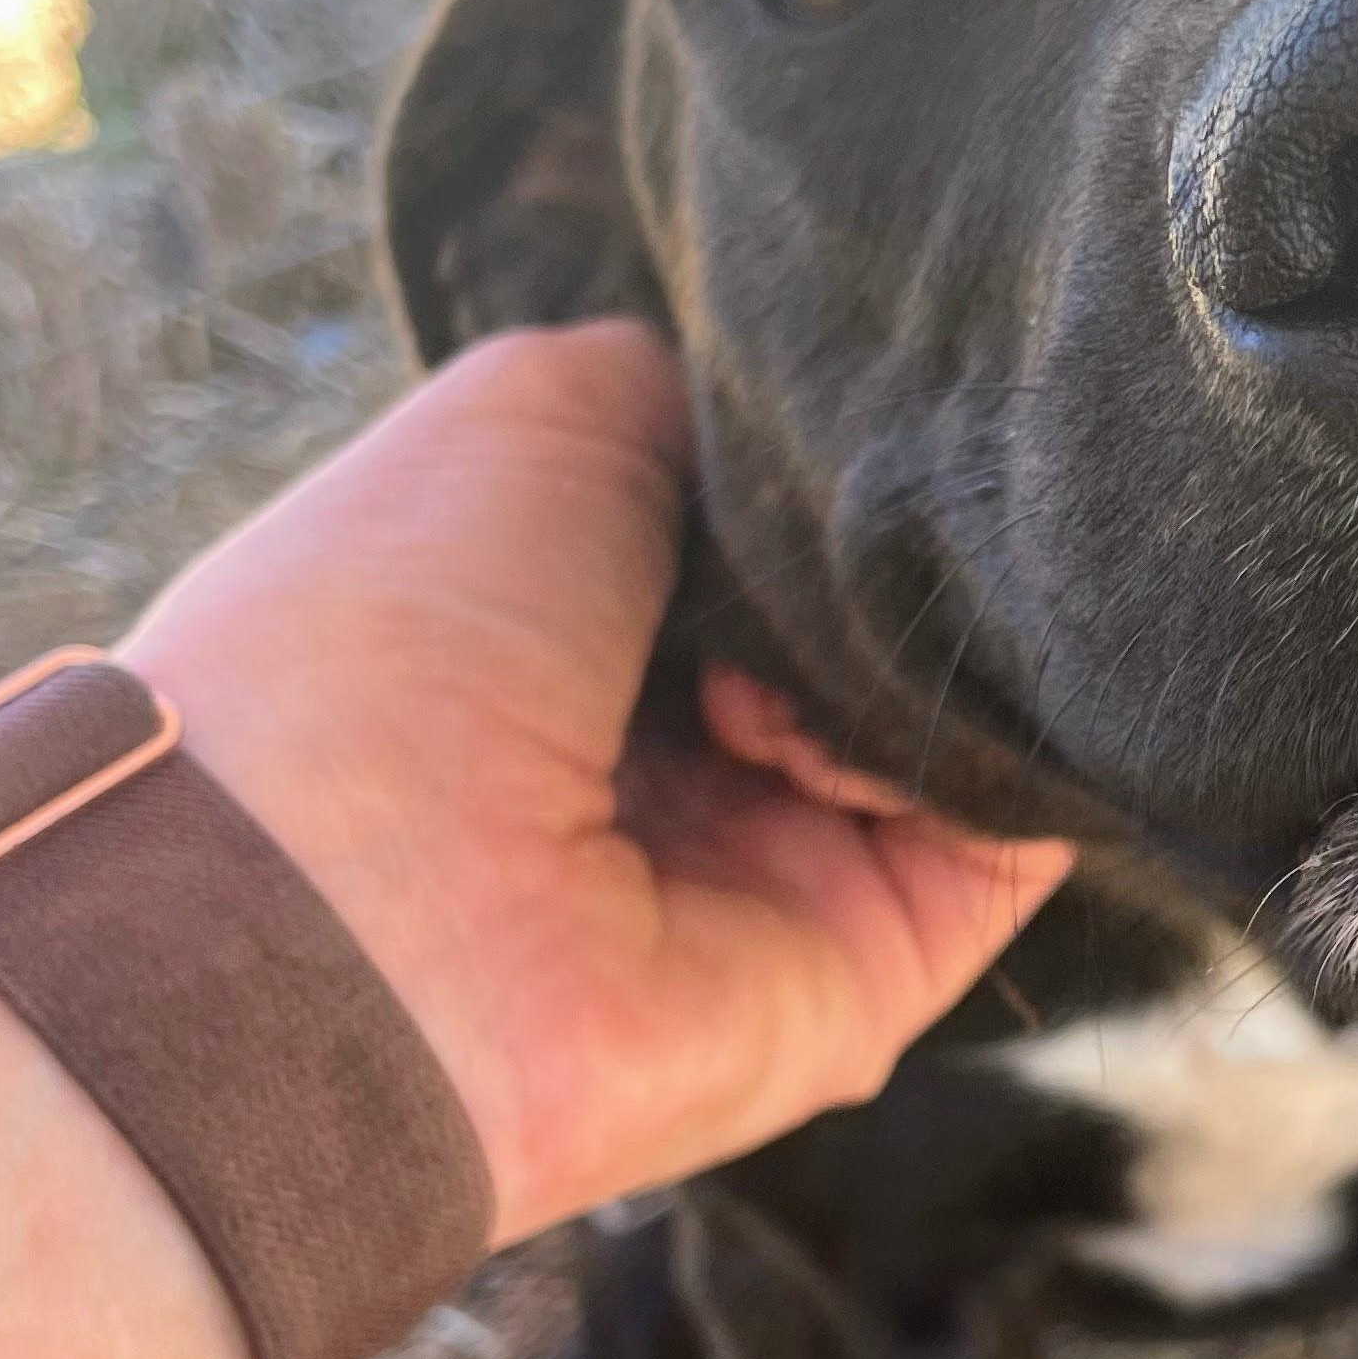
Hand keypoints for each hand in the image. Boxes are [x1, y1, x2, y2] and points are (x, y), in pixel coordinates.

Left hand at [124, 322, 1070, 1244]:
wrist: (350, 911)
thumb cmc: (398, 636)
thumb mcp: (532, 417)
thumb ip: (695, 394)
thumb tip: (820, 432)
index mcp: (583, 630)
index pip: (772, 530)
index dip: (818, 465)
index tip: (836, 420)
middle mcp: (687, 753)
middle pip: (877, 620)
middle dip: (891, 553)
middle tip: (851, 524)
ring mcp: (786, 864)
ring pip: (956, 717)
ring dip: (920, 652)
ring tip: (810, 647)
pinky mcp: (876, 964)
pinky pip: (1008, 836)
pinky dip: (980, 759)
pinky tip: (863, 725)